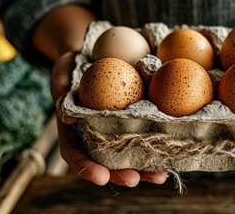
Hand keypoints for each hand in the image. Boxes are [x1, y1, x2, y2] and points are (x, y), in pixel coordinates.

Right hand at [51, 52, 168, 186]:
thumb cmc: (73, 64)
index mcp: (73, 129)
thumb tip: (67, 117)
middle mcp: (94, 136)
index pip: (74, 154)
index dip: (86, 168)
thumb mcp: (63, 72)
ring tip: (160, 176)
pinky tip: (173, 152)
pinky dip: (159, 146)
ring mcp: (115, 131)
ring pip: (128, 156)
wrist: (93, 55)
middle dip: (119, 174)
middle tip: (134, 180)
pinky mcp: (135, 123)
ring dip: (144, 169)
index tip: (100, 178)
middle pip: (105, 163)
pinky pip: (146, 137)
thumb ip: (60, 89)